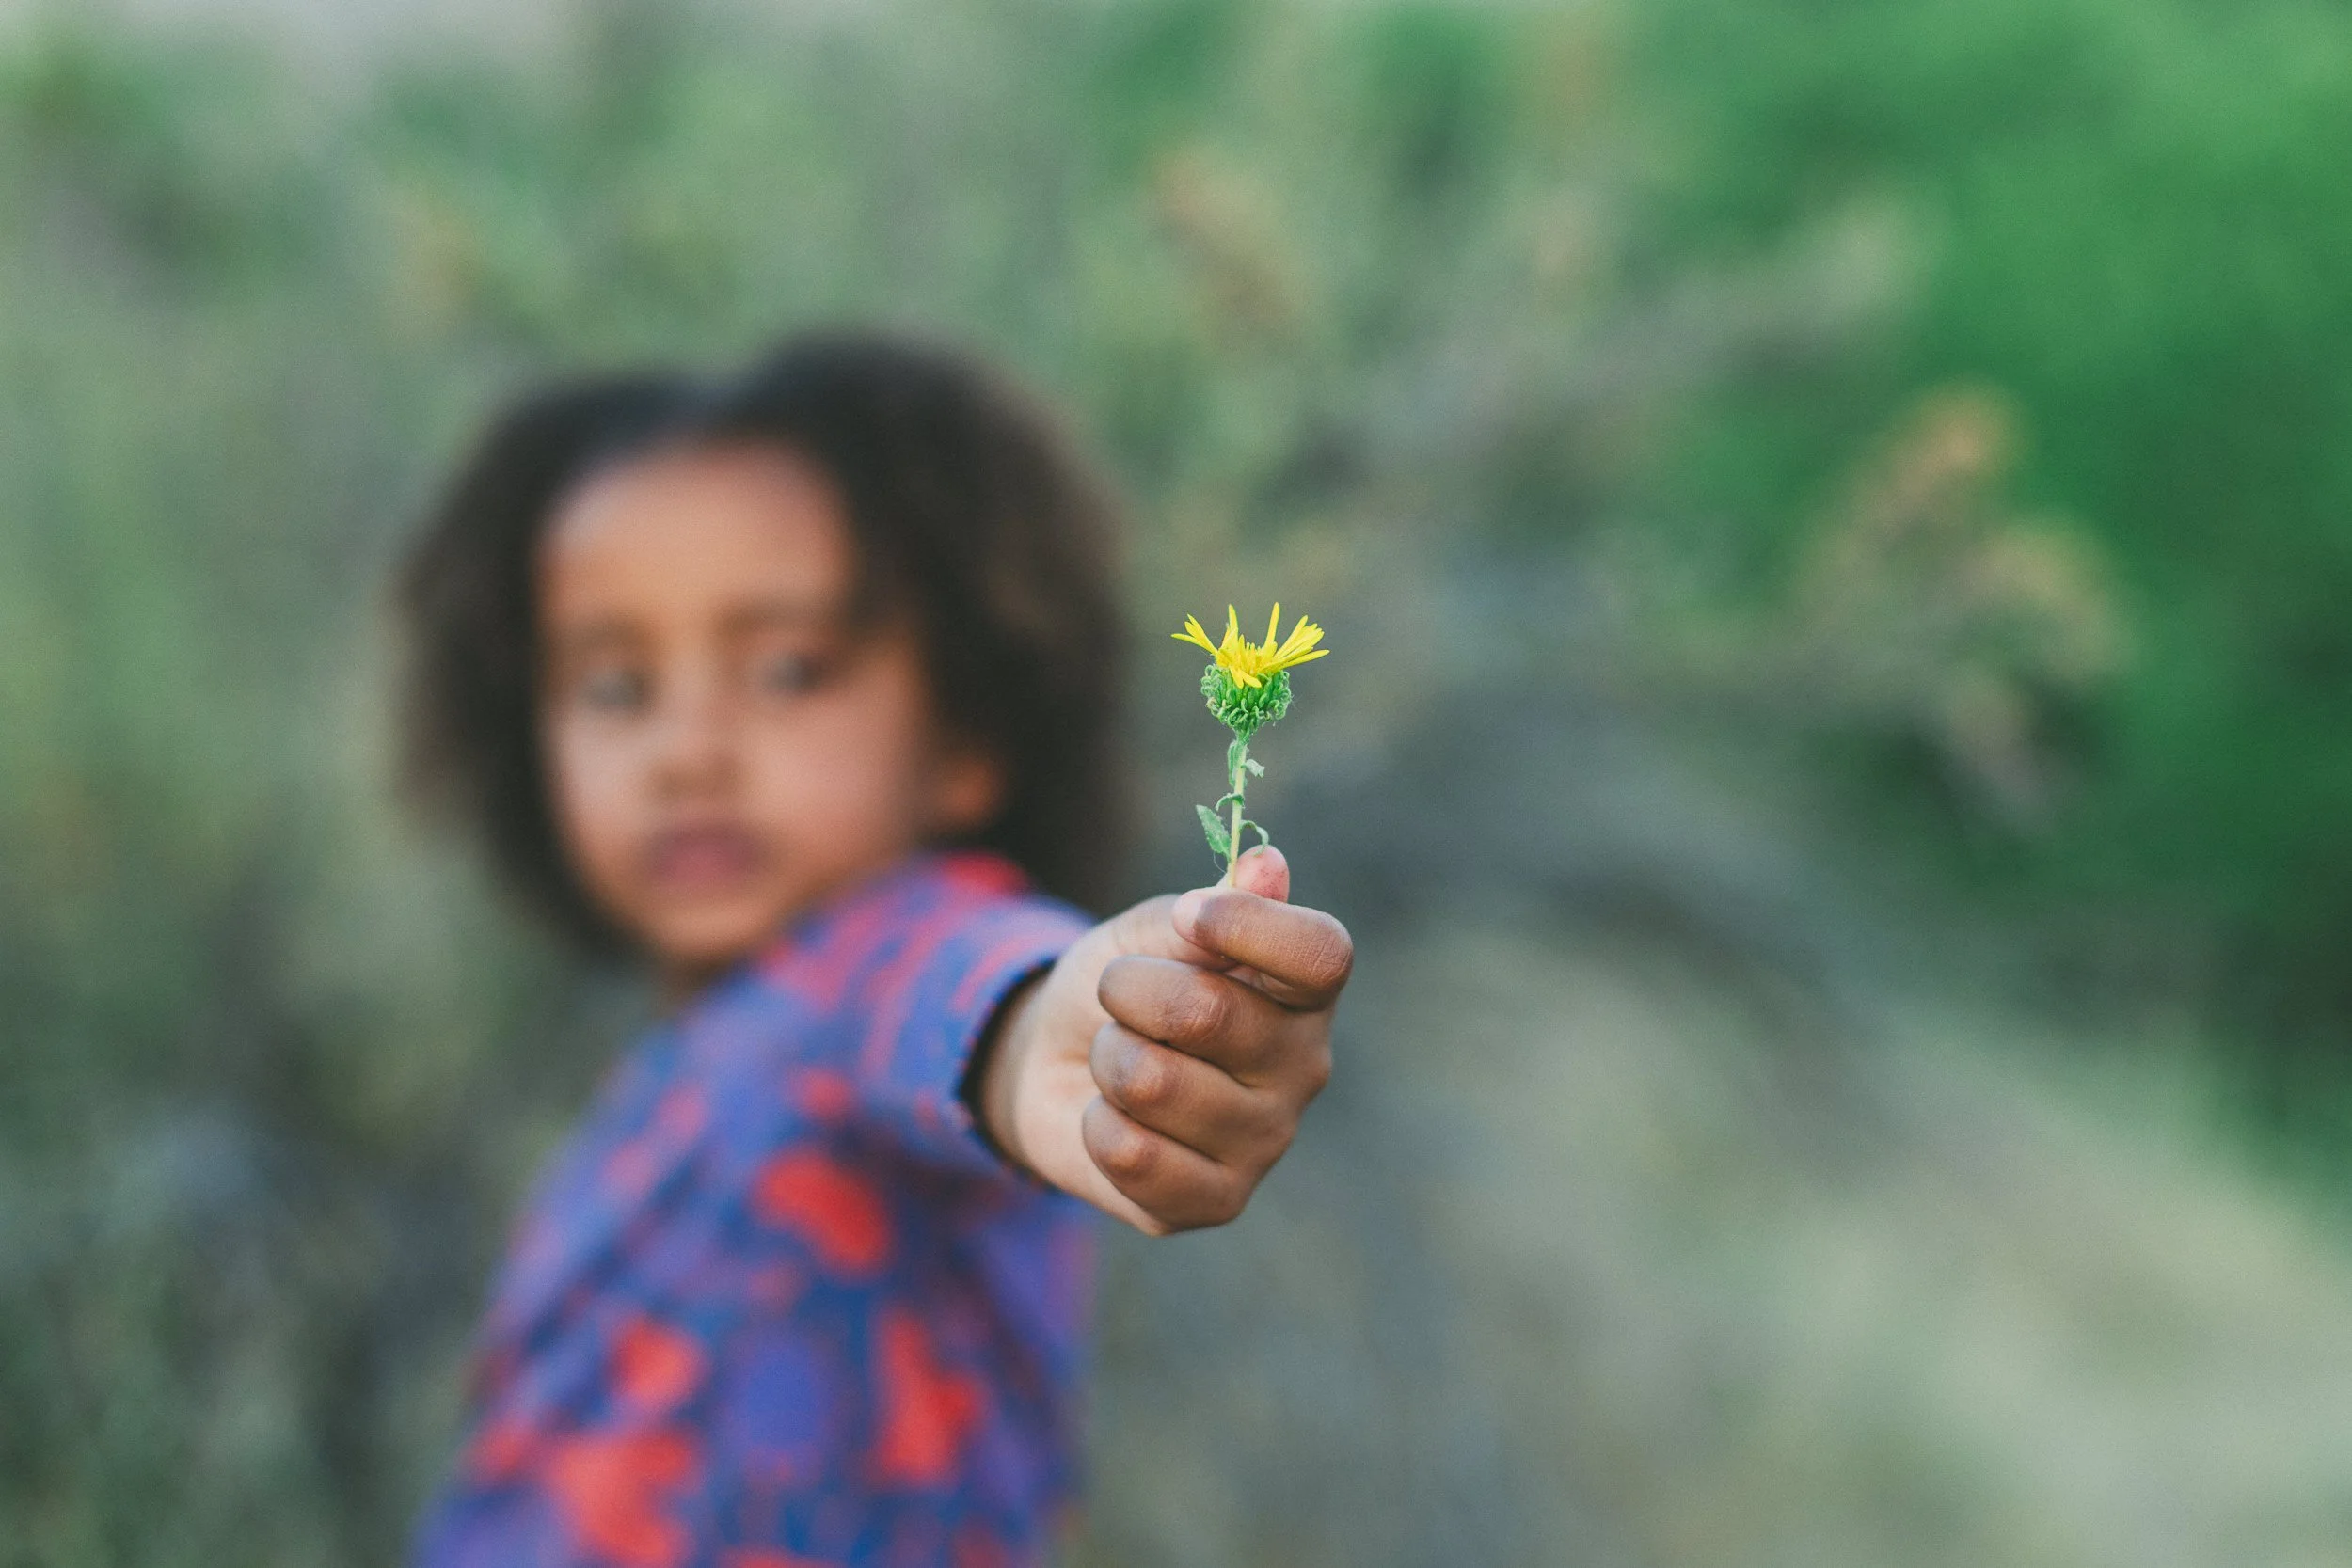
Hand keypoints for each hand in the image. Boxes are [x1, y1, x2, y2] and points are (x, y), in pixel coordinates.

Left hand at [977, 846, 1349, 1234]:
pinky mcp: (1217, 1202)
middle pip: (1208, 1012)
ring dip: (1108, 1058)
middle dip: (1130, 991)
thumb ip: (1206, 907)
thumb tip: (1268, 864)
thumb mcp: (1149, 932)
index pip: (1321, 955)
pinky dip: (1097, 1125)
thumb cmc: (1124, 987)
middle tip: (1120, 997)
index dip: (1247, 927)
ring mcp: (1266, 1141)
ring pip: (1152, 1083)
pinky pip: (1131, 1154)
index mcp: (1305, 991)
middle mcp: (1304, 1067)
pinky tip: (1115, 1120)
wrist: (1062, 1067)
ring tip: (1119, 1060)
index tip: (1186, 917)